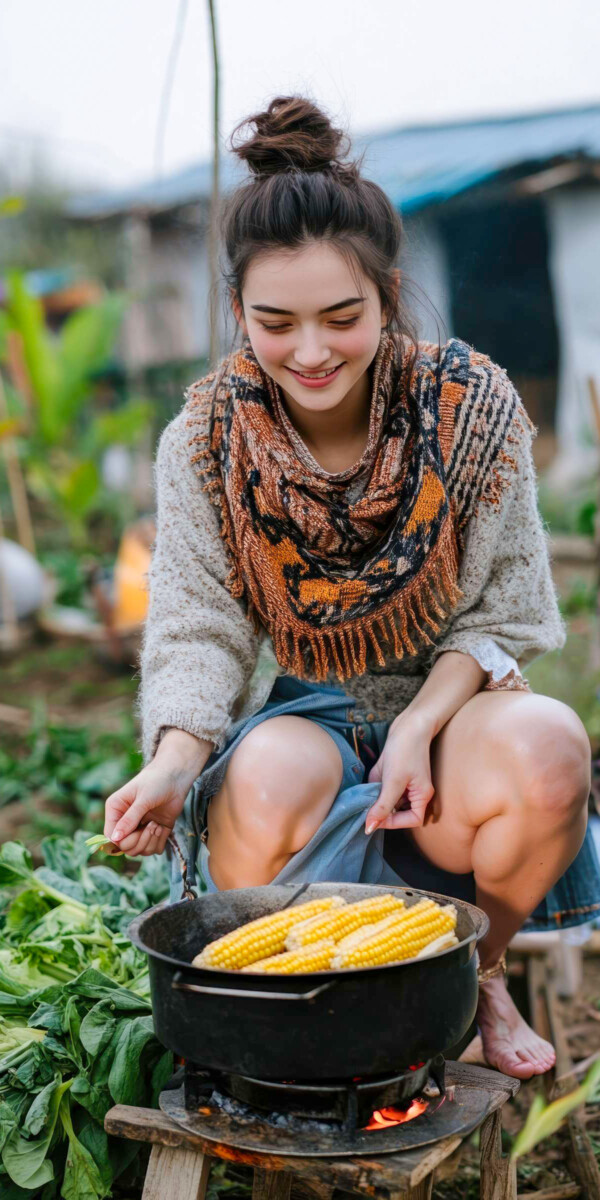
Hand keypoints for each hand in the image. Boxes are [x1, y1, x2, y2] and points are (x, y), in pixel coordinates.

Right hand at [103, 728, 211, 856]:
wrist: (177, 776)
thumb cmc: (157, 781)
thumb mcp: (143, 799)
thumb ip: (130, 819)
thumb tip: (115, 839)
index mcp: (115, 810)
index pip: (111, 837)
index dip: (124, 841)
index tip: (139, 830)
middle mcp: (124, 821)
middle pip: (125, 848)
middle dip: (140, 840)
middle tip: (152, 825)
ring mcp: (139, 828)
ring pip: (139, 851)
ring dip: (151, 841)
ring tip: (157, 824)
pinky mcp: (153, 832)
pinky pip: (153, 849)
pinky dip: (160, 841)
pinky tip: (163, 827)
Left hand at [364, 712, 434, 832]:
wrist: (409, 722)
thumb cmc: (406, 749)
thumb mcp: (393, 780)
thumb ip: (382, 806)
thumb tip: (370, 828)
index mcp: (422, 795)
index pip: (411, 820)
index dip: (394, 823)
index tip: (375, 818)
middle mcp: (415, 791)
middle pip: (399, 812)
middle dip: (383, 810)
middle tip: (366, 806)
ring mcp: (406, 783)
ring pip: (389, 800)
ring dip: (377, 798)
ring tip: (367, 791)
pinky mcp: (395, 774)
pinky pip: (384, 787)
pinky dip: (375, 786)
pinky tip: (371, 777)